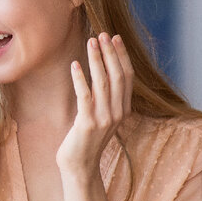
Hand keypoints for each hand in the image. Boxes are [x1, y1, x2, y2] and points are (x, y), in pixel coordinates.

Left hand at [56, 33, 133, 178]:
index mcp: (123, 109)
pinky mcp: (88, 123)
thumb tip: (101, 73)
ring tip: (90, 41)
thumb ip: (105, 98)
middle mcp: (117, 112)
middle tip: (102, 34)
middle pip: (118, 75)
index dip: (121, 56)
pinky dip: (80, 79)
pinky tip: (74, 65)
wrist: (80, 167)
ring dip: (96, 60)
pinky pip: (85, 96)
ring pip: (103, 82)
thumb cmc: (86, 140)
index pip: (127, 77)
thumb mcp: (101, 117)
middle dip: (110, 52)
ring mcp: (104, 118)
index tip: (114, 38)